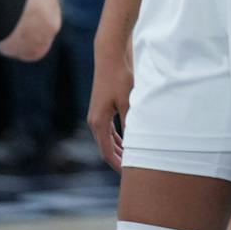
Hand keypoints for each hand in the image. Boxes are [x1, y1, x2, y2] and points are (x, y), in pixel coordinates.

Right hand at [88, 39, 132, 169]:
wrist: (110, 56)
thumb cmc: (120, 78)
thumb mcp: (128, 102)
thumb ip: (130, 123)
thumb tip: (135, 142)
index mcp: (98, 122)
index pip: (106, 151)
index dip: (117, 163)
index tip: (128, 173)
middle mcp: (95, 120)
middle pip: (106, 146)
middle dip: (118, 158)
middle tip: (132, 170)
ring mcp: (98, 113)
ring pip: (108, 137)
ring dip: (119, 147)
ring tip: (132, 157)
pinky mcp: (104, 105)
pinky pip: (110, 127)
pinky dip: (118, 136)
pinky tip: (129, 138)